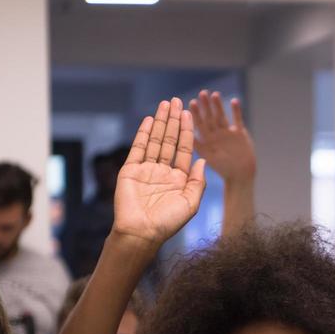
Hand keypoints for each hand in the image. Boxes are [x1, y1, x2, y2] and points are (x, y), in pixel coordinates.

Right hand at [112, 98, 205, 248]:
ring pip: (155, 141)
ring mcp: (146, 170)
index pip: (185, 150)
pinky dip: (144, 133)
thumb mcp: (191, 203)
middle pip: (170, 140)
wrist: (141, 233)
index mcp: (179, 180)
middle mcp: (163, 172)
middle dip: (174, 120)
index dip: (188, 132)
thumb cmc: (168, 223)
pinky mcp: (130, 170)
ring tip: (165, 104)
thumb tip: (203, 160)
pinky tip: (150, 120)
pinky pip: (138, 148)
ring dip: (160, 122)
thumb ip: (198, 181)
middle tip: (177, 100)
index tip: (189, 114)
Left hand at [190, 90, 255, 183]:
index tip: (191, 103)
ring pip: (221, 116)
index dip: (196, 114)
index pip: (199, 124)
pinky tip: (234, 101)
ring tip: (214, 94)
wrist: (240, 176)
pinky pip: (237, 120)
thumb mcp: (207, 157)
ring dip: (218, 105)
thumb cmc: (222, 169)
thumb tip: (186, 135)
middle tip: (202, 93)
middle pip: (209, 117)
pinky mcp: (240, 133)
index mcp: (206, 139)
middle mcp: (215, 134)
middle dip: (206, 106)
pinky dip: (236, 111)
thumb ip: (198, 146)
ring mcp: (227, 132)